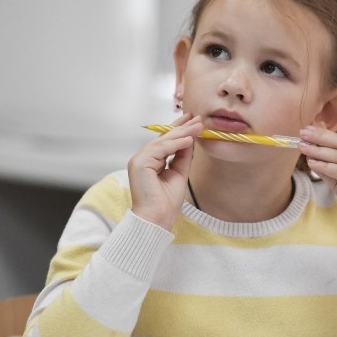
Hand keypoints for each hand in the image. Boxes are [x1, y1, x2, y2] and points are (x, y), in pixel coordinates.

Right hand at [127, 113, 203, 229]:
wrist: (157, 219)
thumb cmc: (166, 203)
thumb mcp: (180, 173)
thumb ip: (183, 156)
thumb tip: (190, 138)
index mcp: (150, 161)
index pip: (165, 141)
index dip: (179, 130)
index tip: (193, 121)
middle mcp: (142, 158)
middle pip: (164, 138)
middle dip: (182, 127)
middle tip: (198, 118)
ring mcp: (139, 160)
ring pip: (162, 141)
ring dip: (182, 132)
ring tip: (198, 126)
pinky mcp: (139, 163)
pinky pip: (160, 149)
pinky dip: (175, 143)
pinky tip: (189, 139)